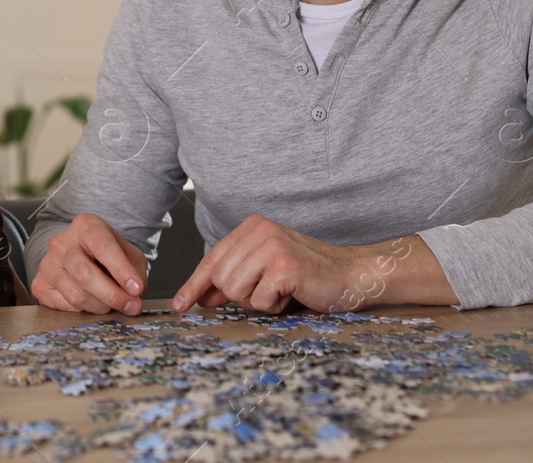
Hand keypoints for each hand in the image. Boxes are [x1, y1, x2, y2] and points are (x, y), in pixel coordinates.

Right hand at [30, 213, 147, 314]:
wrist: (78, 253)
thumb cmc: (106, 254)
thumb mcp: (127, 253)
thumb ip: (135, 270)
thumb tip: (135, 295)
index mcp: (86, 226)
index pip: (103, 248)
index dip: (121, 271)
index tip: (137, 289)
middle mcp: (61, 242)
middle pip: (85, 274)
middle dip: (112, 295)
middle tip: (132, 307)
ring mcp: (47, 263)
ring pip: (75, 294)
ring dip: (100, 306)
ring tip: (113, 305)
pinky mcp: (40, 284)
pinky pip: (64, 306)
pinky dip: (84, 310)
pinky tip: (92, 303)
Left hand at [170, 215, 444, 313]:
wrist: (351, 275)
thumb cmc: (307, 276)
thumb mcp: (264, 271)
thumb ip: (234, 278)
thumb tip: (200, 297)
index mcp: (251, 226)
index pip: (212, 259)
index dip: (194, 285)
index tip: (181, 306)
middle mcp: (259, 230)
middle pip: (221, 278)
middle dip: (240, 296)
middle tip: (268, 293)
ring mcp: (272, 245)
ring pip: (236, 290)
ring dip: (258, 301)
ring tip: (281, 290)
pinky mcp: (284, 265)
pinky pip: (260, 300)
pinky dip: (275, 305)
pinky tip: (292, 293)